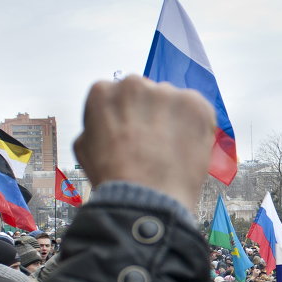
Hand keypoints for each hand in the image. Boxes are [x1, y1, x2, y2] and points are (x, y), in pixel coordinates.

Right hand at [73, 76, 214, 212]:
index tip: (133, 135)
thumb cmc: (114, 178)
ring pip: (172, 102)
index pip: (120, 96)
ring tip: (172, 151)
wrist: (146, 198)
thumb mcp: (84, 147)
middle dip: (151, 114)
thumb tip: (109, 121)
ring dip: (174, 120)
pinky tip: (187, 148)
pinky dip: (197, 126)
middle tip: (154, 144)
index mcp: (103, 91)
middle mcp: (133, 84)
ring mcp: (166, 92)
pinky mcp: (194, 104)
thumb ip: (97, 123)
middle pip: (148, 95)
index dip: (129, 118)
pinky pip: (197, 110)